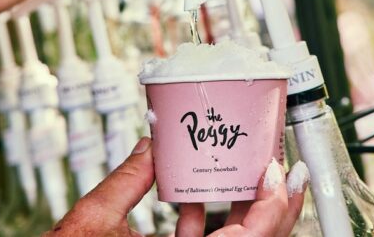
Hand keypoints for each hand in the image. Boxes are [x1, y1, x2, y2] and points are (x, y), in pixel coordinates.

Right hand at [47, 138, 308, 236]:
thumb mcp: (95, 221)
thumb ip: (126, 181)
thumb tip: (148, 147)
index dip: (275, 203)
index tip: (278, 170)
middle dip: (273, 203)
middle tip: (279, 167)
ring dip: (246, 212)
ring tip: (246, 174)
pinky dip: (211, 226)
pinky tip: (199, 199)